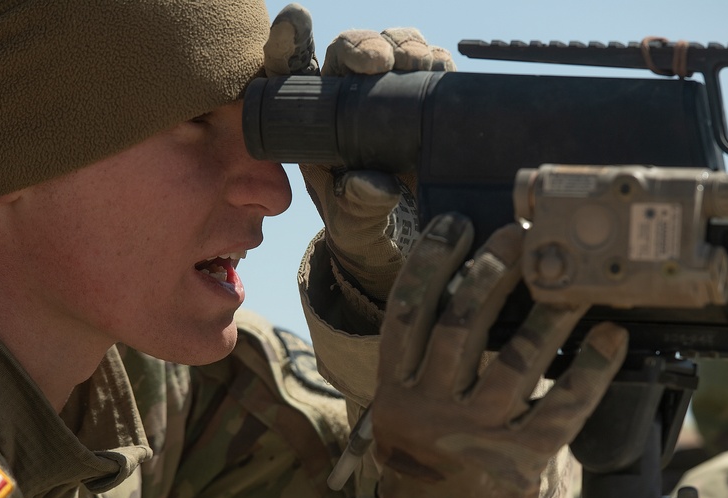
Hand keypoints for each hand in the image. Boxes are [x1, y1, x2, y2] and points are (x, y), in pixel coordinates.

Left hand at [264, 5, 454, 305]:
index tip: (294, 23)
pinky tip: (437, 67)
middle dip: (361, 45)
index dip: (290, 42)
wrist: (404, 244)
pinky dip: (435, 59)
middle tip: (377, 62)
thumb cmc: (361, 230)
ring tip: (413, 62)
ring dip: (402, 45)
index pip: (292, 72)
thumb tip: (370, 183)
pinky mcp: (425, 99)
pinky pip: (430, 64)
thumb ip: (356, 208)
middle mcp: (348, 101)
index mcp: (313, 124)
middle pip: (347, 51)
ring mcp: (389, 96)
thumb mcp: (353, 228)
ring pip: (391, 47)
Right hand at [371, 214, 627, 497]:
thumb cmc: (424, 457)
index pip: (407, 312)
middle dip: (491, 274)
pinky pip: (561, 409)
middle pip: (460, 326)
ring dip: (547, 313)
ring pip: (515, 362)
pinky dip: (590, 371)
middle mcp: (430, 409)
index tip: (456, 225)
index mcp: (394, 389)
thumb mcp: (404, 406)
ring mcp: (476, 436)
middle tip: (520, 238)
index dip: (430, 263)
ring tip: (573, 278)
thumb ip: (424, 357)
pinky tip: (611, 337)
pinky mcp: (521, 461)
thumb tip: (468, 282)